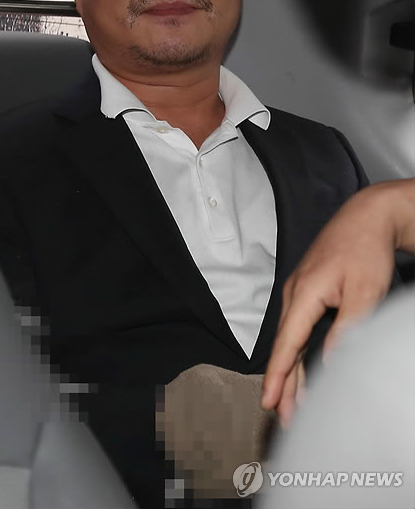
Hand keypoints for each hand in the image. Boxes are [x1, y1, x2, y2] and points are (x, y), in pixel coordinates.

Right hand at [261, 179, 413, 423]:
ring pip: (290, 337)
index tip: (268, 401)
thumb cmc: (365, 249)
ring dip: (290, 369)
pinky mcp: (307, 290)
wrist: (366, 217)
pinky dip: (297, 351)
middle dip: (282, 382)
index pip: (287, 342)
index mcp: (304, 293)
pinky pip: (297, 326)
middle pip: (284, 345)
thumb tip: (330, 363)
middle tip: (283, 416)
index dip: (277, 375)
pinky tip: (301, 367)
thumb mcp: (365, 292)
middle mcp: (295, 292)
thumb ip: (346, 330)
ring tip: (290, 402)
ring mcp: (299, 290)